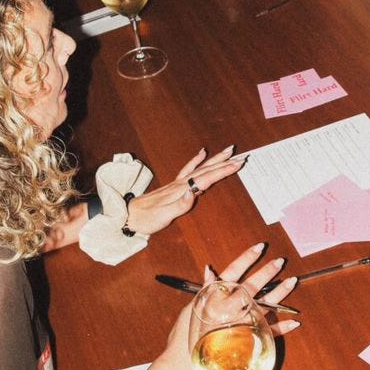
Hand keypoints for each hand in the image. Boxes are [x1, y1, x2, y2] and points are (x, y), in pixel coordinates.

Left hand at [128, 146, 242, 236]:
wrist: (129, 215)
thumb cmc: (147, 218)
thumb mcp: (163, 216)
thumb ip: (180, 205)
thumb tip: (193, 192)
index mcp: (181, 190)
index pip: (206, 178)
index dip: (223, 171)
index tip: (237, 164)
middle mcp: (181, 183)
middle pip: (206, 170)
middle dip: (224, 163)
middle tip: (241, 156)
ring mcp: (177, 183)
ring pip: (201, 167)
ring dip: (215, 159)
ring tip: (228, 151)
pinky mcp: (174, 185)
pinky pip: (189, 168)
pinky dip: (197, 160)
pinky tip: (202, 153)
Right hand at [160, 244, 300, 369]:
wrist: (185, 364)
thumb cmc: (186, 334)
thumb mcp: (192, 306)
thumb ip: (205, 289)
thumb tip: (210, 269)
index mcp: (216, 298)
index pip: (233, 272)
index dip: (246, 259)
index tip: (259, 248)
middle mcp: (231, 309)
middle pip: (252, 286)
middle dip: (267, 272)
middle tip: (280, 261)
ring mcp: (242, 325)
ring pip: (264, 306)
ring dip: (280, 293)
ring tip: (292, 281)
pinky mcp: (247, 342)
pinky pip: (268, 334)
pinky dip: (282, 328)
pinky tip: (294, 321)